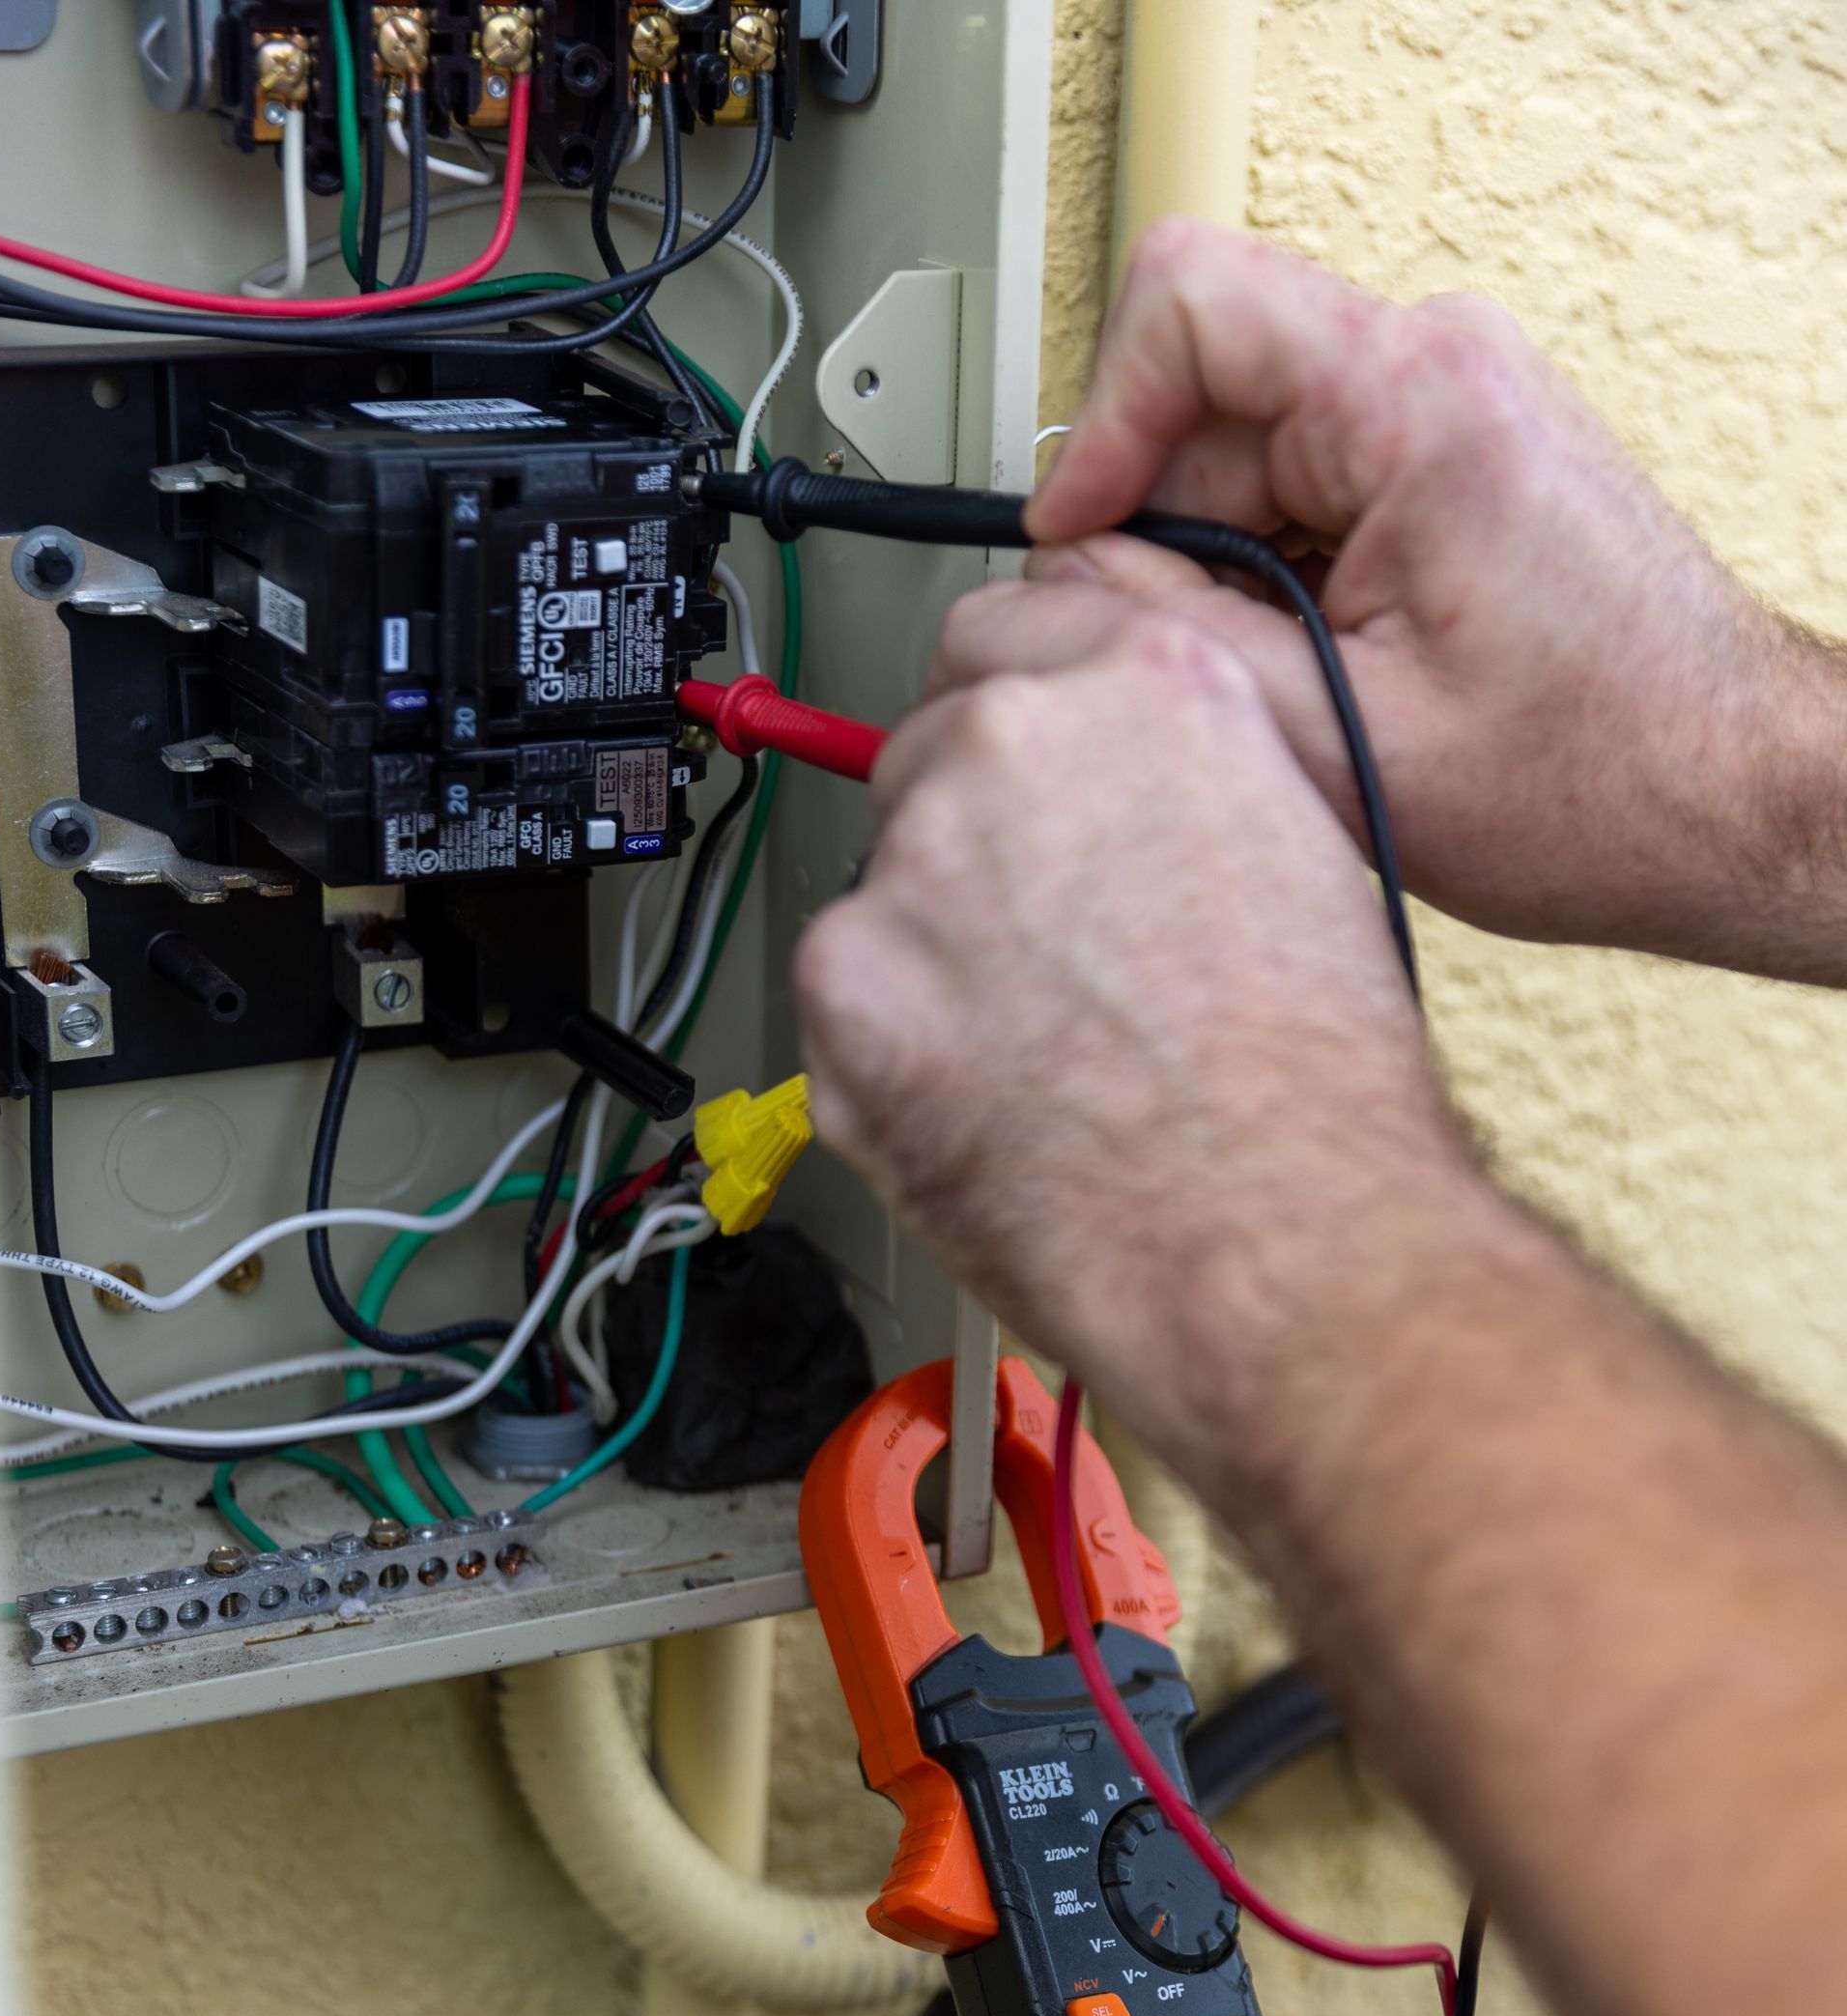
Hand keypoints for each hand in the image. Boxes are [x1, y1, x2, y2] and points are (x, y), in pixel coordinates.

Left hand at [795, 594, 1476, 1492]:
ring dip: (937, 960)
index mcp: (1150, 685)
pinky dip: (892, 1059)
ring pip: (887, 889)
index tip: (1014, 773)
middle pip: (932, 757)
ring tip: (1044, 1060)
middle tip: (1049, 959)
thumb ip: (1181, 784)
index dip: (1011, 717)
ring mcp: (919, 859)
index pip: (1007, 634)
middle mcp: (1020, 742)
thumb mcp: (1301, 854)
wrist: (1275, 1239)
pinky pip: (844, 1004)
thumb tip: (1117, 799)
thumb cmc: (1314, 1090)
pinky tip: (993, 1108)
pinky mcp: (848, 980)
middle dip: (974, 849)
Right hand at [1027, 224, 1846, 978]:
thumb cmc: (1601, 780)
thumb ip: (1170, 653)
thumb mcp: (1335, 738)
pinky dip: (1276, 593)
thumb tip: (1054, 599)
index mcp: (1416, 401)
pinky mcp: (1450, 474)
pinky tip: (1321, 683)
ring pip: (1243, 464)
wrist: (1730, 802)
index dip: (1102, 427)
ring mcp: (1449, 418)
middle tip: (1191, 668)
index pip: (1186, 305)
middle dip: (1165, 542)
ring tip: (1284, 695)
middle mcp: (1440, 374)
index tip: (1079, 542)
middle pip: (1201, 402)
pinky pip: (1301, 502)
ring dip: (1224, 583)